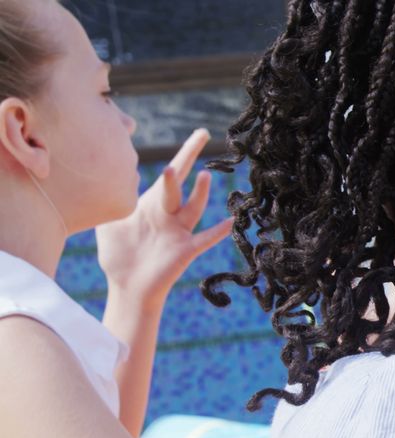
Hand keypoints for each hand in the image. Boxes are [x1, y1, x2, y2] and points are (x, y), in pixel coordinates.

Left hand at [96, 129, 232, 305]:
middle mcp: (169, 213)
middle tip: (202, 134)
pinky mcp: (185, 250)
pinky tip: (229, 221)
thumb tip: (105, 179)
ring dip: (200, 193)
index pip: (170, 174)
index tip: (198, 133)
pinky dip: (217, 231)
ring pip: (193, 207)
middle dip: (189, 157)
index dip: (183, 154)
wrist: (128, 287)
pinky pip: (204, 239)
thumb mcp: (108, 224)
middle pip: (181, 181)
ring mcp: (179, 231)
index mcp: (153, 204)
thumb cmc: (119, 255)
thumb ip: (111, 202)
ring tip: (204, 176)